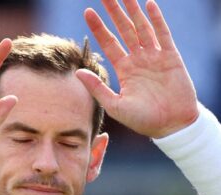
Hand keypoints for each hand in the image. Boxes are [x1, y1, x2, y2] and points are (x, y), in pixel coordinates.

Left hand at [77, 0, 197, 138]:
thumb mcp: (115, 106)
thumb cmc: (142, 120)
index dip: (99, 28)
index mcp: (125, 70)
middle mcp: (138, 60)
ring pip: (142, 27)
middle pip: (124, 30)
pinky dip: (156, 19)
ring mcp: (155, 57)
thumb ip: (97, 88)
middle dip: (115, 13)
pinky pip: (163, 34)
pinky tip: (149, 5)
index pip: (109, 44)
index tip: (88, 12)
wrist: (171, 126)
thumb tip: (78, 72)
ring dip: (134, 10)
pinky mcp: (171, 57)